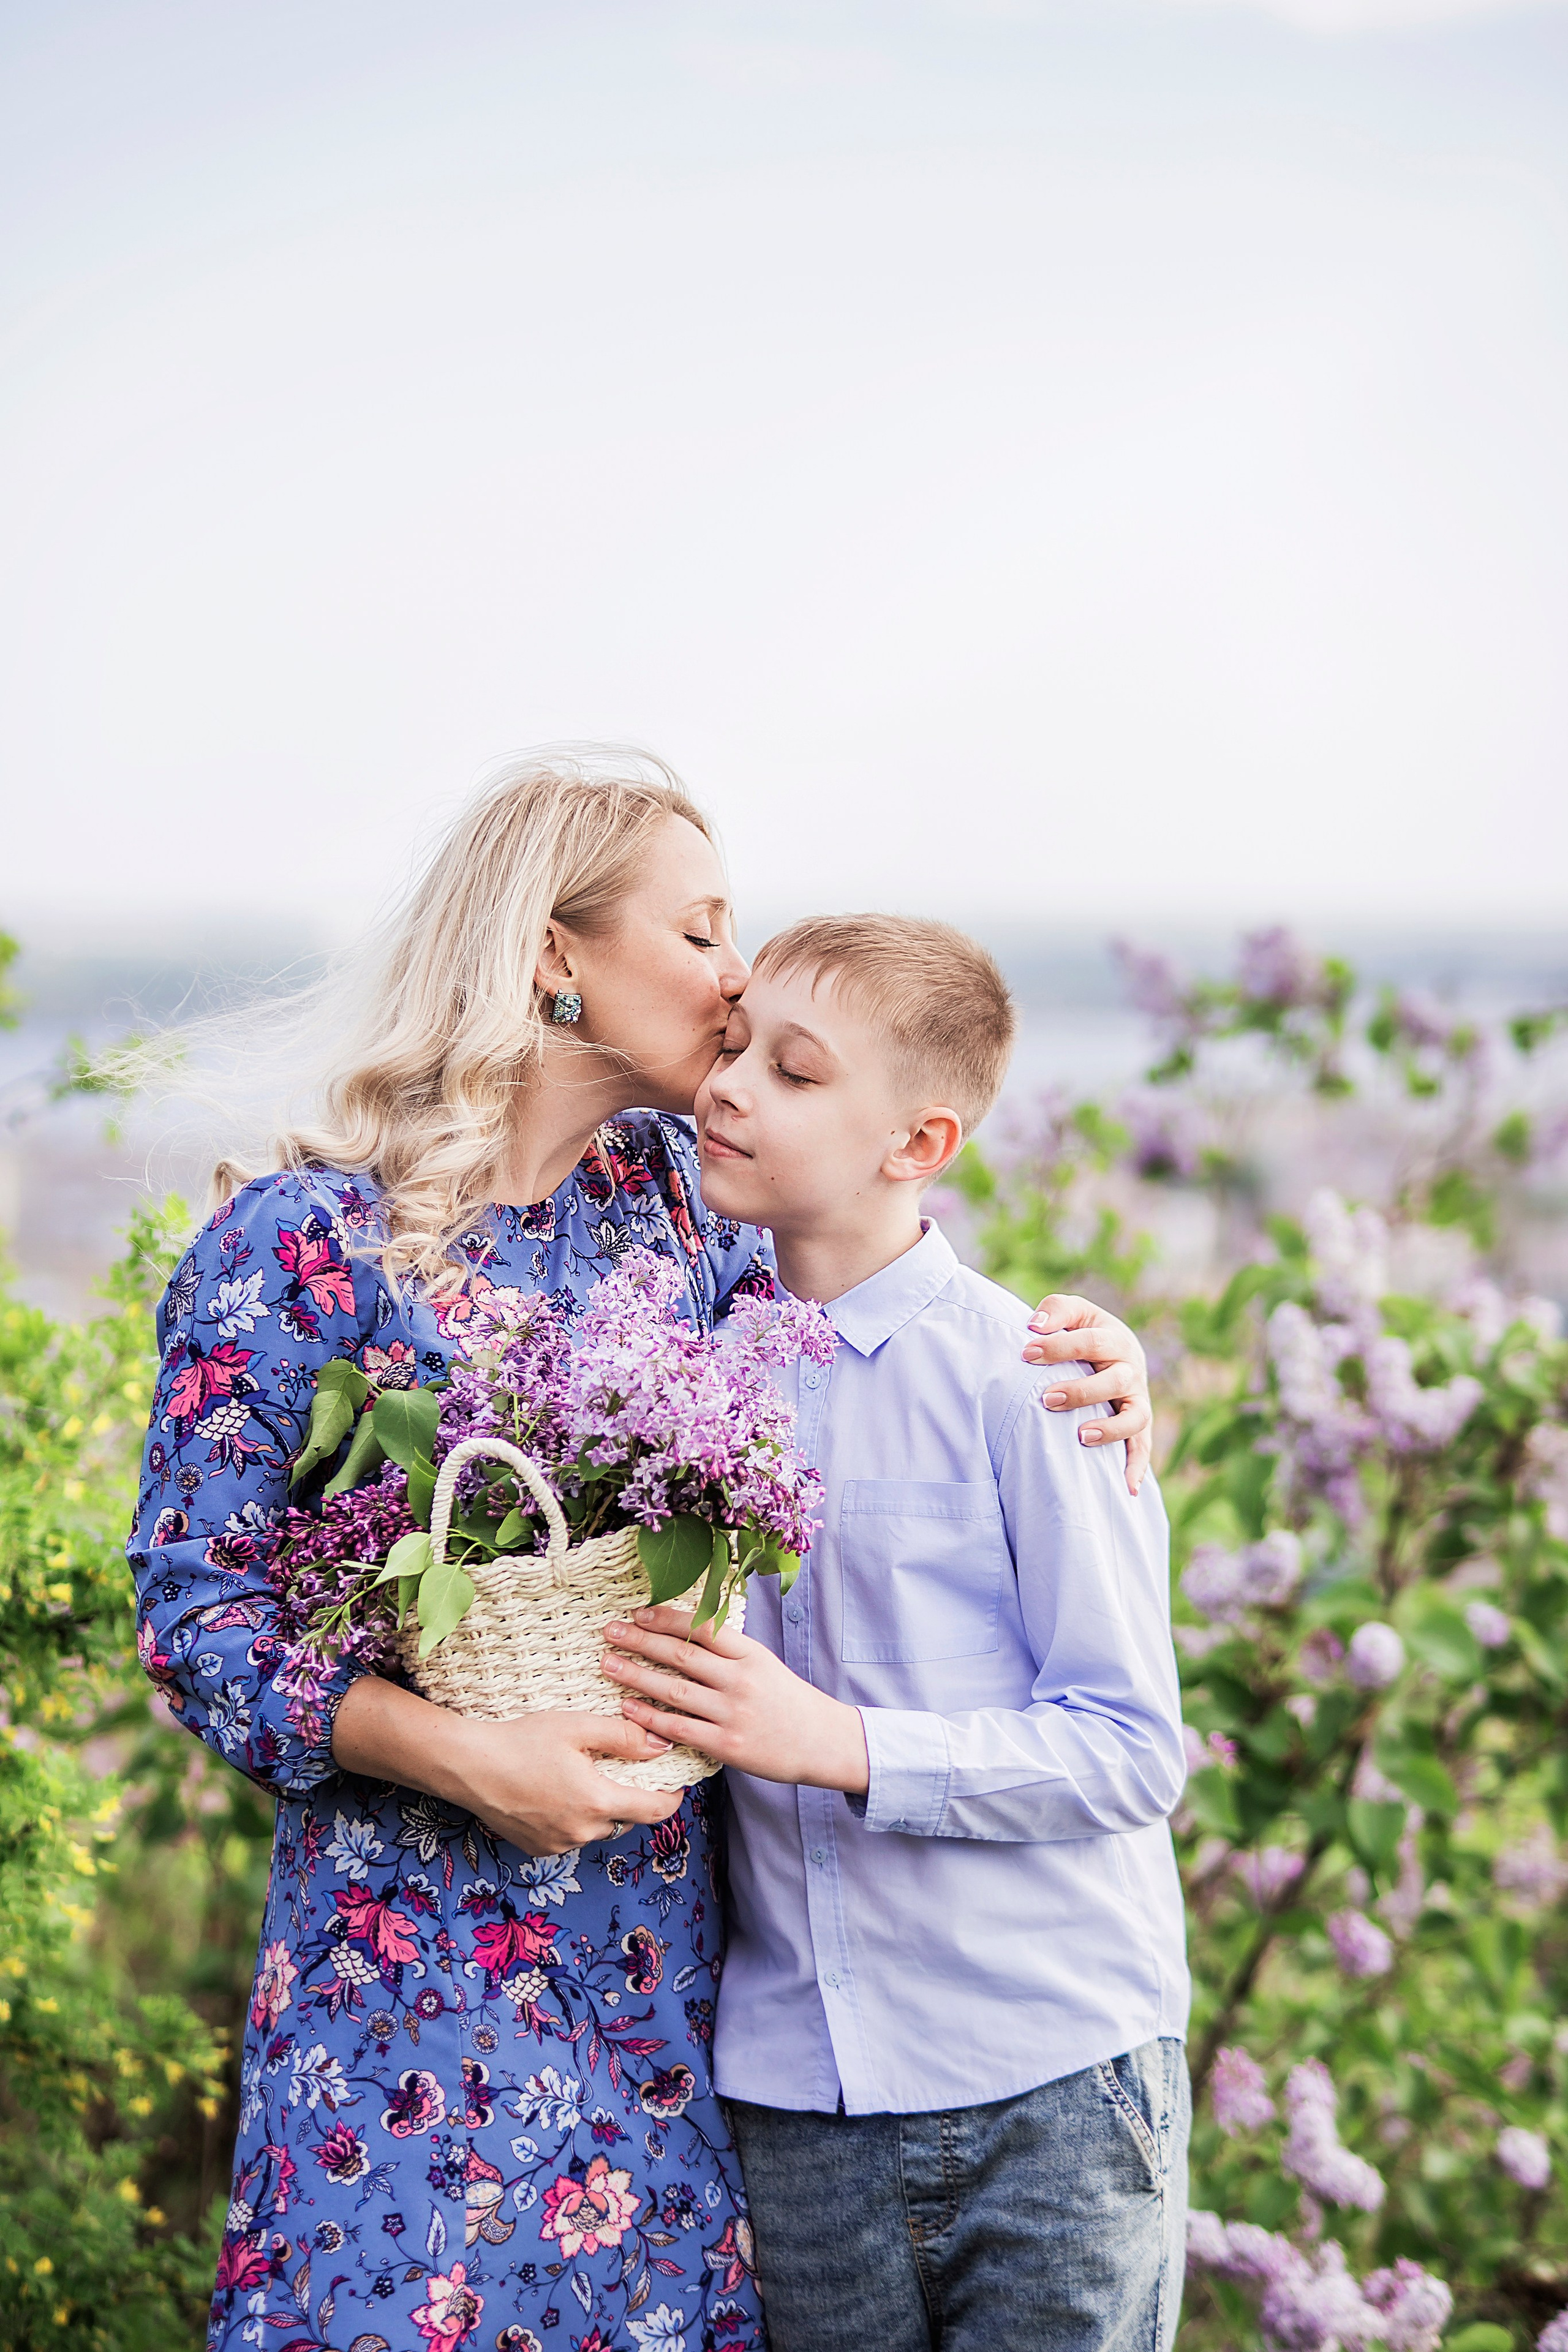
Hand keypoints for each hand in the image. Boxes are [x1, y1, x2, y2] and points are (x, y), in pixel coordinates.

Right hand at [331, 1675, 681, 1856]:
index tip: (677, 1785)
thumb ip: (623, 1737)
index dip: (671, 1798)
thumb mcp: (577, 1727)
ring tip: (589, 1780)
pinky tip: (559, 1794)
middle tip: (628, 1773)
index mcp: (598, 1802)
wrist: (469, 1766)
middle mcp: (583, 1832)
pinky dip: (574, 1819)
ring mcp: (559, 1845)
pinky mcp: (537, 1849)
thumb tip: (661, 1747)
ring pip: (597, 1830)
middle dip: (632, 1799)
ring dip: (601, 1810)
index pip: (654, 1810)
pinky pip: (570, 1837)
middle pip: (626, 1820)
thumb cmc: (522, 1740)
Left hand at [601, 1607, 869, 1793]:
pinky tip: (627, 1707)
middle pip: (681, 1654)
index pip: (702, 1627)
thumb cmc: (789, 1700)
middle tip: (610, 1631)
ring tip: (608, 1663)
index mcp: (751, 1654)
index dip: (666, 1618)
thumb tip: (684, 1631)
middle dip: (640, 1640)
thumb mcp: (764, 1664)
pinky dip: (650, 1717)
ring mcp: (733, 1713)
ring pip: (674, 1690)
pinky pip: (680, 1728)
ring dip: (636, 1675)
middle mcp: (741, 1679)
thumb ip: (728, 1651)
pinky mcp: (728, 1745)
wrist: (823, 1742)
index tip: (637, 1612)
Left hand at [1022, 1293, 1152, 1493]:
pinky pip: (1143, 1448)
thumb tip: (1034, 1326)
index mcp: (1115, 1338)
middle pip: (1116, 1380)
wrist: (1114, 1350)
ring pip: (1135, 1417)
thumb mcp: (1073, 1312)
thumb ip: (1056, 1310)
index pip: (1091, 1341)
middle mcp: (1131, 1369)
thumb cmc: (1083, 1332)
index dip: (1059, 1346)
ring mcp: (1138, 1399)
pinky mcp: (1140, 1426)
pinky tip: (1127, 1489)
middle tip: (1047, 1398)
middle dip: (1082, 1391)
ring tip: (1081, 1437)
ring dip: (1111, 1429)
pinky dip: (1138, 1468)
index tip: (1026, 1353)